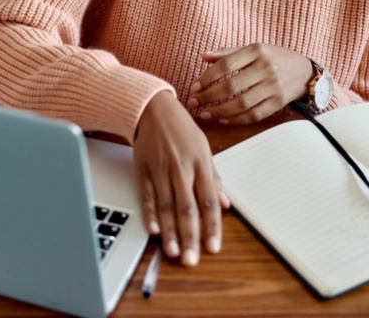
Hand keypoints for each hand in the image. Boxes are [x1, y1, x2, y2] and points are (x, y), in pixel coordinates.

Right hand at [134, 92, 228, 266]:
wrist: (153, 109)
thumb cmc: (181, 130)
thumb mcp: (204, 149)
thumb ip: (214, 178)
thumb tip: (226, 204)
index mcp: (201, 164)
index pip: (208, 202)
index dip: (212, 226)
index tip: (213, 247)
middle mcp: (182, 169)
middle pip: (187, 208)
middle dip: (191, 236)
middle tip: (192, 259)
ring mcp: (161, 170)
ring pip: (167, 206)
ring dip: (170, 231)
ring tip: (174, 252)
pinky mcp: (143, 170)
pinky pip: (147, 196)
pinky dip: (150, 214)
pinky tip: (154, 231)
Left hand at [188, 44, 312, 123]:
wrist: (304, 71)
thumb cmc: (273, 58)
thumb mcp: (253, 49)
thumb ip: (228, 53)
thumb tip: (203, 56)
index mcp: (257, 50)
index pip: (226, 65)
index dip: (207, 77)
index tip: (194, 87)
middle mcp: (266, 68)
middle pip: (232, 86)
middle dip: (209, 96)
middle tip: (194, 102)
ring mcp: (274, 87)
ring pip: (242, 103)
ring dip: (219, 110)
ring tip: (205, 113)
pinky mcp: (278, 103)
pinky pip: (254, 115)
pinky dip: (236, 119)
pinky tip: (223, 119)